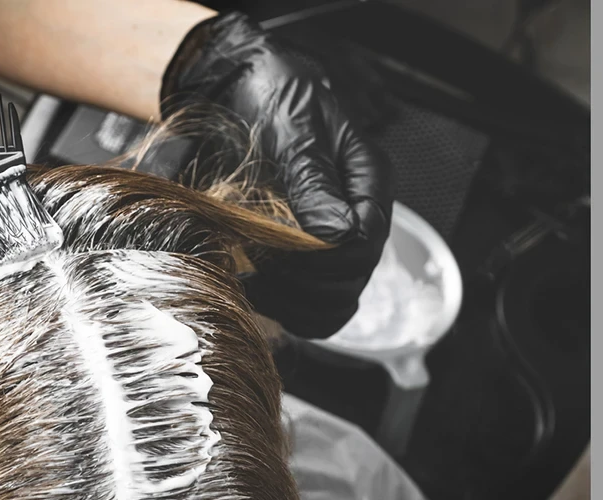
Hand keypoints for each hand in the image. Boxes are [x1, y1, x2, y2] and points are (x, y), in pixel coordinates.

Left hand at [161, 12, 392, 338]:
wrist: (235, 90)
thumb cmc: (267, 99)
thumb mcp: (290, 128)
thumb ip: (311, 181)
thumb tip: (336, 236)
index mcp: (367, 179)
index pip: (366, 241)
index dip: (327, 259)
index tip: (281, 254)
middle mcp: (357, 214)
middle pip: (353, 279)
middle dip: (306, 284)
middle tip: (259, 269)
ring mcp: (332, 238)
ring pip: (333, 301)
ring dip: (293, 302)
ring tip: (252, 281)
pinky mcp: (305, 254)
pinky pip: (310, 304)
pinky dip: (285, 307)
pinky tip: (253, 288)